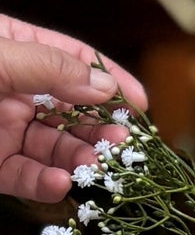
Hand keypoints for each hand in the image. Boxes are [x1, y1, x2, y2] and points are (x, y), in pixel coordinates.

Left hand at [0, 13, 148, 203]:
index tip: (140, 103)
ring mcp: (2, 129)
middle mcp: (12, 90)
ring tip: (95, 167)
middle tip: (124, 145)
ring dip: (80, 160)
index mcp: (13, 50)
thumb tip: (106, 86)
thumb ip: (50, 67)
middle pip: (72, 110)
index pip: (73, 59)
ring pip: (55, 149)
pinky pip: (26, 178)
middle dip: (101, 129)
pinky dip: (46, 185)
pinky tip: (62, 184)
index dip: (109, 79)